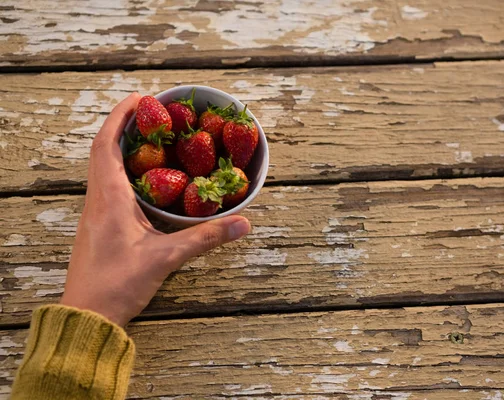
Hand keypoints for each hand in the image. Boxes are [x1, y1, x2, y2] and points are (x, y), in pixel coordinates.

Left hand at [61, 93, 250, 325]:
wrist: (86, 316)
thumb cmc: (117, 284)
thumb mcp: (166, 257)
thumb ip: (205, 238)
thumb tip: (242, 223)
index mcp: (109, 197)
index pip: (107, 144)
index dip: (121, 117)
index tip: (139, 98)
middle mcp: (98, 199)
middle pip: (104, 149)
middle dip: (125, 126)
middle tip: (152, 115)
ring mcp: (96, 212)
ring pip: (104, 167)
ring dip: (123, 147)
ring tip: (152, 140)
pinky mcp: (100, 225)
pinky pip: (109, 185)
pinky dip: (125, 171)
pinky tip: (146, 180)